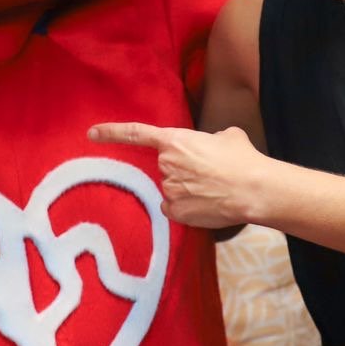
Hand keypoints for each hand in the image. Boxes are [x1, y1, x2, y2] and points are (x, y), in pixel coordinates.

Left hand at [88, 122, 271, 228]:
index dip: (111, 133)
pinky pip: (175, 207)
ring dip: (188, 188)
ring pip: (172, 187)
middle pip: (165, 166)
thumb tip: (210, 147)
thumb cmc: (242, 159)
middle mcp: (166, 165)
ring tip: (214, 188)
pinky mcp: (175, 212)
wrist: (253, 189)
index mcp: (175, 141)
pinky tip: (207, 204)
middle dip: (182, 169)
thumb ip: (207, 140)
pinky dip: (187, 206)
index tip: (92, 134)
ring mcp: (169, 190)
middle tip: (209, 172)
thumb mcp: (226, 136)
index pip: (136, 133)